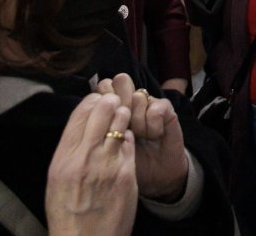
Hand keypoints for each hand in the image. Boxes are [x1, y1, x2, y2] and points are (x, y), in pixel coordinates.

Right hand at [45, 92, 136, 235]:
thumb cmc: (68, 214)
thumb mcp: (56, 181)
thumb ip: (67, 152)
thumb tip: (80, 127)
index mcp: (63, 159)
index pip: (79, 114)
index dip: (90, 100)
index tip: (96, 98)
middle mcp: (85, 159)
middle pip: (101, 111)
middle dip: (110, 101)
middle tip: (114, 100)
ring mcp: (108, 165)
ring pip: (120, 122)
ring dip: (123, 115)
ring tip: (122, 115)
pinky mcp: (127, 174)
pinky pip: (130, 143)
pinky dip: (129, 138)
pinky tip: (126, 141)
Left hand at [95, 74, 188, 202]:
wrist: (156, 175)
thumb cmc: (125, 161)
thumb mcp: (106, 147)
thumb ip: (96, 127)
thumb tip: (90, 108)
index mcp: (112, 106)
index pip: (103, 86)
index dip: (103, 100)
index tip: (107, 123)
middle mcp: (131, 99)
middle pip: (121, 81)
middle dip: (120, 104)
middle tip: (124, 126)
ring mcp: (148, 102)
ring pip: (138, 97)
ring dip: (138, 121)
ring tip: (141, 136)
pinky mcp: (166, 109)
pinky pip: (155, 108)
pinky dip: (153, 125)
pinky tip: (154, 135)